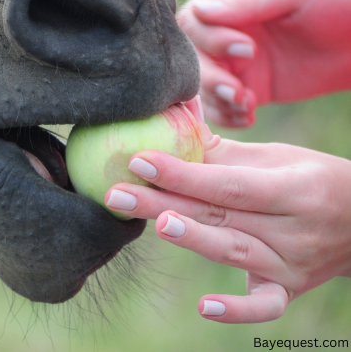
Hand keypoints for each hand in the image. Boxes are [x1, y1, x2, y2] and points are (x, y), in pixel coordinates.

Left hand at [104, 122, 350, 322]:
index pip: (229, 182)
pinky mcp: (287, 290)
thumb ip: (221, 147)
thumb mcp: (276, 157)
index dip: (183, 172)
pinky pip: (264, 306)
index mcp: (292, 188)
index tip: (138, 160)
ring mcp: (291, 264)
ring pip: (235, 252)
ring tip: (157, 226)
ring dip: (195, 239)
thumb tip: (173, 117)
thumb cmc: (309, 179)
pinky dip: (237, 310)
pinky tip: (202, 307)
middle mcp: (293, 228)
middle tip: (117, 194)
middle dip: (166, 203)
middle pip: (221, 215)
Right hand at [177, 0, 350, 127]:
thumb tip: (200, 10)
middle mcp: (222, 29)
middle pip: (191, 55)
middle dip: (210, 76)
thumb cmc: (334, 4)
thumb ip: (249, 1)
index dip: (211, 38)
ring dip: (217, 99)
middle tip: (238, 90)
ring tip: (247, 106)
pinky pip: (220, 106)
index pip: (195, 19)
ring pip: (201, 84)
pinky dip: (227, 116)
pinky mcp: (245, 87)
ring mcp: (231, 60)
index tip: (247, 49)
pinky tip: (249, 117)